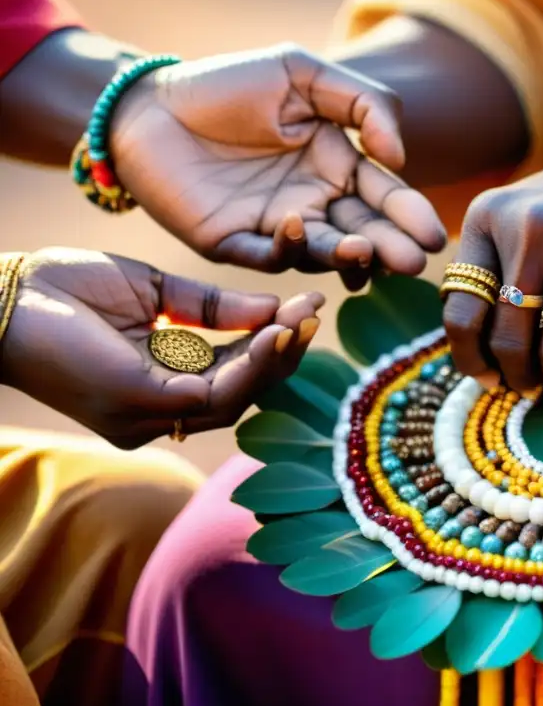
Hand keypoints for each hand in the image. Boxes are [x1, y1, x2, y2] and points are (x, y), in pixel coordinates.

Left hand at [0, 248, 323, 448]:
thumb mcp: (154, 293)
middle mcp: (155, 414)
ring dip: (276, 360)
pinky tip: (276, 332)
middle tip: (315, 315)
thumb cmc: (64, 289)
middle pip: (240, 393)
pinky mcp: (139, 404)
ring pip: (235, 400)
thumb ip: (211, 307)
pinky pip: (214, 393)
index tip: (305, 309)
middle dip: (282, 354)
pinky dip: (252, 364)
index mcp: (157, 386)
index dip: (270, 345)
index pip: (229, 374)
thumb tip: (274, 310)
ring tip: (304, 322)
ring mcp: (147, 416)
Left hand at [109, 43, 446, 286]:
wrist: (150, 103)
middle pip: (363, 231)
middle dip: (391, 247)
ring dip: (347, 255)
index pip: (384, 196)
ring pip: (322, 251)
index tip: (432, 235)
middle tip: (414, 260)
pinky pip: (265, 256)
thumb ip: (362, 103)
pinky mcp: (234, 245)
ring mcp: (276, 229)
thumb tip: (398, 158)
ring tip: (366, 250)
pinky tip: (295, 225)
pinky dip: (283, 249)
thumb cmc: (230, 84)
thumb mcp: (302, 73)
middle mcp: (314, 204)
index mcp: (338, 167)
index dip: (409, 216)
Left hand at [443, 145, 542, 429]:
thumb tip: (476, 362)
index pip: (459, 309)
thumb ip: (488, 272)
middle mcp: (535, 227)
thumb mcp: (514, 220)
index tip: (485, 378)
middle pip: (509, 336)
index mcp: (490, 216)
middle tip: (529, 389)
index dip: (468, 357)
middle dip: (516, 377)